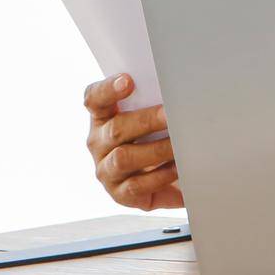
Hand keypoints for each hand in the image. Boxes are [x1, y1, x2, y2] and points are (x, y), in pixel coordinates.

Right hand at [84, 73, 183, 209]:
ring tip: (179, 145)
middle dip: (148, 120)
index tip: (128, 80)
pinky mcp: (119, 193)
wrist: (168, 178)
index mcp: (103, 117)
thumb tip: (177, 90)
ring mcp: (106, 169)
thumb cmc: (158, 139)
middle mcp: (99, 142)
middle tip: (173, 115)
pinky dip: (159, 176)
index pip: (94, 99)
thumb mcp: (153, 118)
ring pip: (124, 158)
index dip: (108, 89)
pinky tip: (176, 168)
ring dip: (156, 150)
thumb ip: (154, 102)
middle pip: (115, 128)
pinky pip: (136, 185)